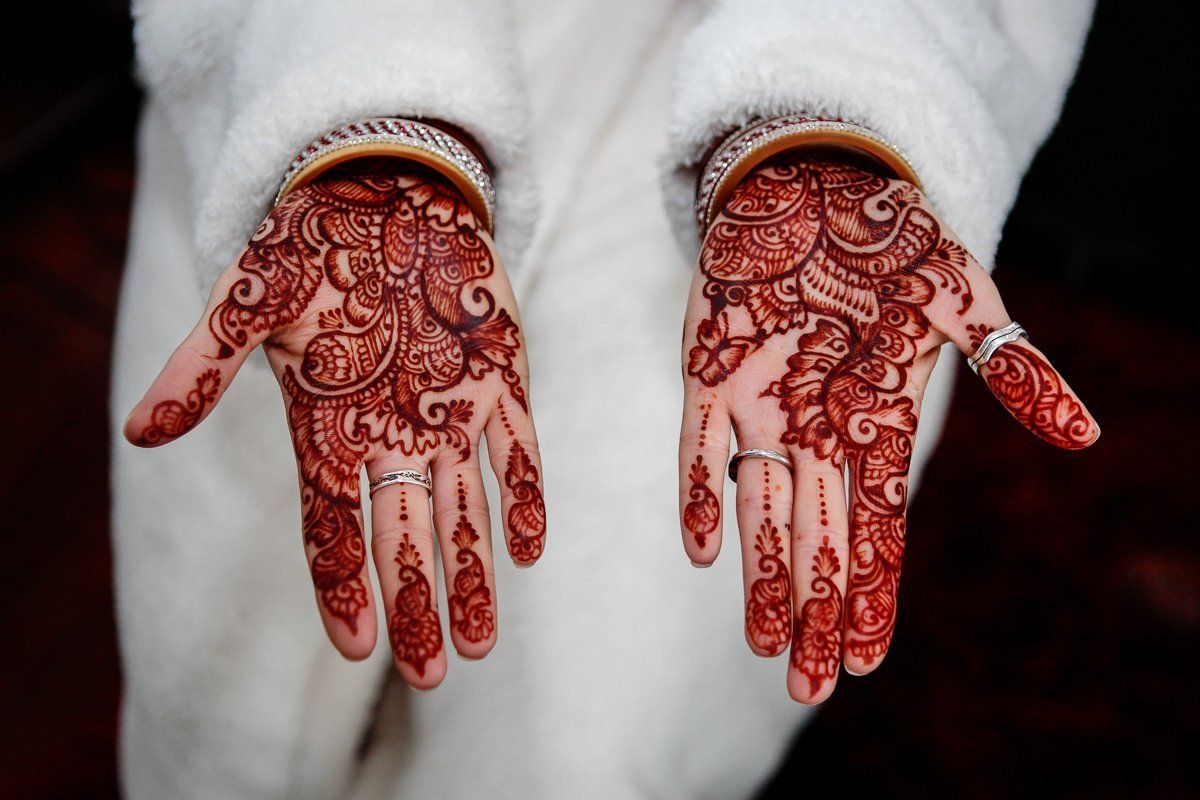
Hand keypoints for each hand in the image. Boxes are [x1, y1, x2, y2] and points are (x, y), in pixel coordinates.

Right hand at [125, 159, 545, 688]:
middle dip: (416, 604)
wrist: (385, 195)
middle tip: (431, 674)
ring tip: (480, 643)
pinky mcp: (498, 381)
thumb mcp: (246, 300)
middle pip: (402, 536)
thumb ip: (203, 365)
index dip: (342, 586)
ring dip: (473, 574)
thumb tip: (139, 431)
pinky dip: (523, 495)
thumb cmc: (309, 248)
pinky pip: (516, 449)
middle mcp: (392, 435)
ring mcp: (449, 414)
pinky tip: (530, 550)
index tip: (360, 646)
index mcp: (330, 428)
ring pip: (463, 510)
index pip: (331, 524)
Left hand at [678, 152, 1097, 702]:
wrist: (814, 182)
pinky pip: (698, 446)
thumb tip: (1083, 434)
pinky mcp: (708, 374)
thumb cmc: (892, 237)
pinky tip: (702, 551)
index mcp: (878, 419)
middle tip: (807, 686)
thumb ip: (1010, 363)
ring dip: (760, 577)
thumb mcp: (961, 295)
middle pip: (817, 539)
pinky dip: (700, 493)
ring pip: (759, 510)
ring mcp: (761, 405)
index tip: (864, 660)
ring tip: (762, 646)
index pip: (878, 526)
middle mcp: (818, 429)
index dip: (872, 593)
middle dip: (814, 611)